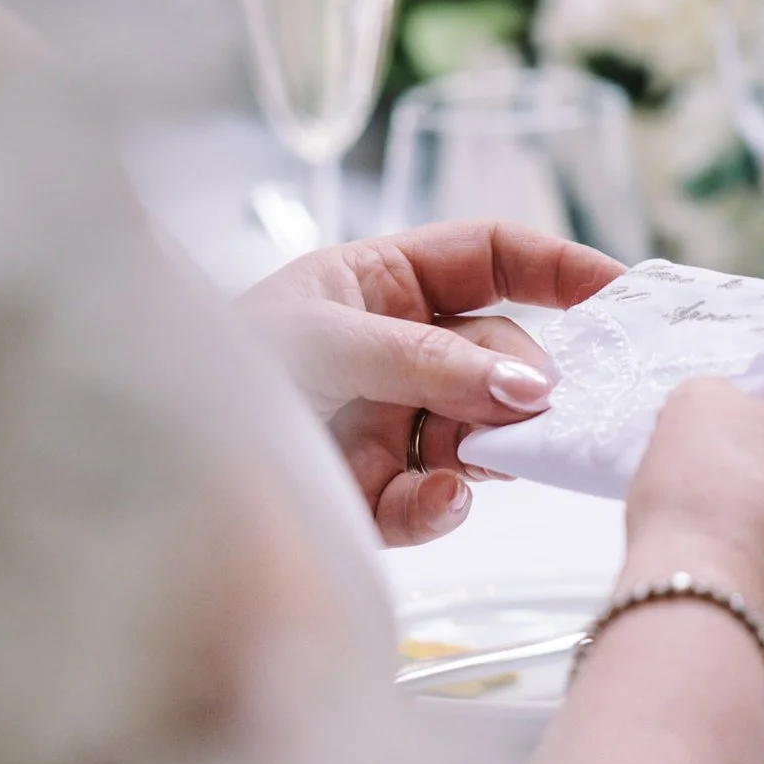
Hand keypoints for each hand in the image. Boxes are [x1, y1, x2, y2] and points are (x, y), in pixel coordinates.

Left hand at [242, 222, 624, 546]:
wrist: (138, 468)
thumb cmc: (211, 369)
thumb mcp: (321, 340)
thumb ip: (428, 360)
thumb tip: (526, 384)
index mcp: (380, 283)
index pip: (492, 258)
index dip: (559, 268)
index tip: (624, 295)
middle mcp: (394, 352)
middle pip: (503, 354)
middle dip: (528, 378)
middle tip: (556, 404)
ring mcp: (390, 424)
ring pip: (482, 434)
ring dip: (490, 447)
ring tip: (481, 457)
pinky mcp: (374, 496)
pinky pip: (438, 501)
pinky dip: (443, 504)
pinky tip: (433, 499)